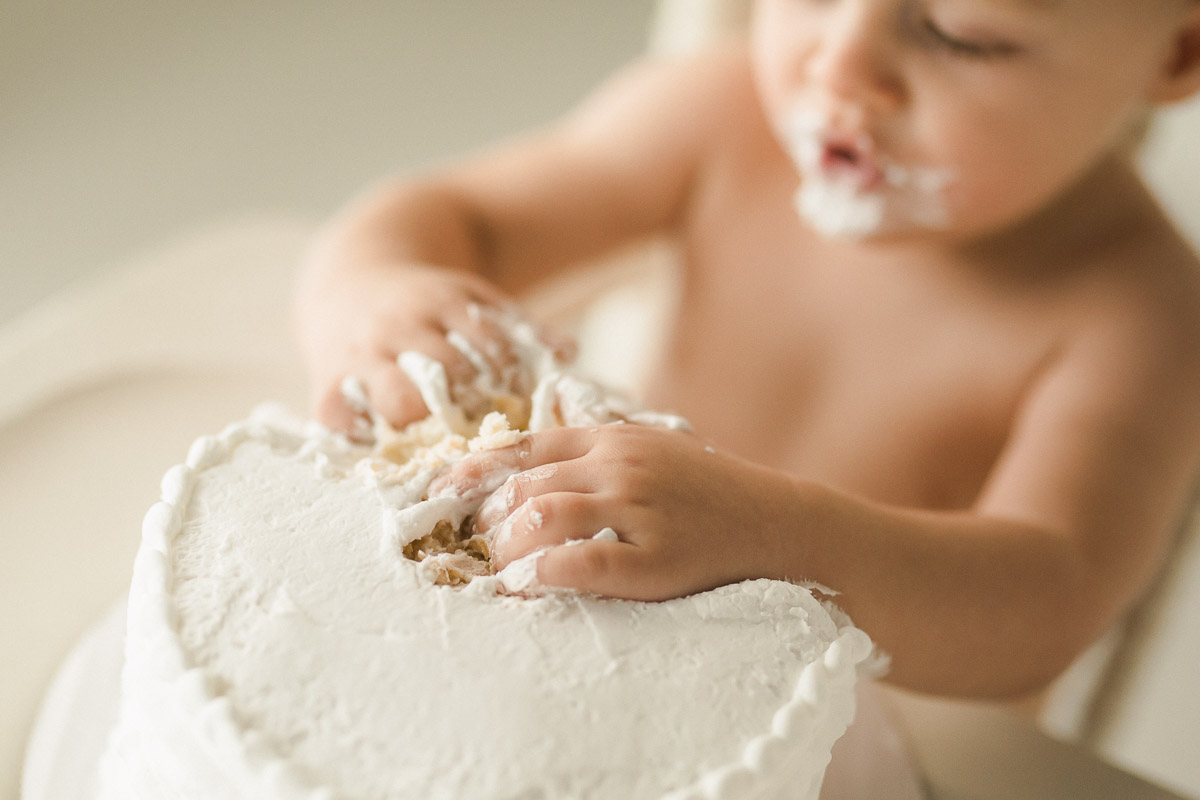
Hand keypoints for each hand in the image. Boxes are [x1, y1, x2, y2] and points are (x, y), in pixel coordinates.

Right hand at [296, 261, 567, 432]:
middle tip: (486, 434)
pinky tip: (390, 452)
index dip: (508, 380)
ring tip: (446, 448)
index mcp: (441, 302)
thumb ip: (518, 326)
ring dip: (427, 429)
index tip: (517, 403)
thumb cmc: (427, 303)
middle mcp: (399, 327)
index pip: (486, 345)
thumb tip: (571, 352)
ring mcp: (361, 355)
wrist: (349, 277)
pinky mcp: (328, 381)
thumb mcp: (471, 298)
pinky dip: (363, 439)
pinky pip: (341, 418)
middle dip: (470, 407)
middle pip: (443, 374)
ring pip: (396, 399)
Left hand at [430, 424, 797, 599]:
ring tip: (501, 573)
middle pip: (523, 485)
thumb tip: (530, 469)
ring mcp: (639, 509)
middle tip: (480, 550)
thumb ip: (597, 453)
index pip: (524, 444)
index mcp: (613, 437)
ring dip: (507, 549)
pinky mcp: (655, 559)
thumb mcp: (653, 451)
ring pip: (541, 517)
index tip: (438, 489)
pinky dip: (543, 574)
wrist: (779, 522)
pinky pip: (581, 562)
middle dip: (488, 522)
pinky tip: (529, 587)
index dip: (473, 468)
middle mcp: (620, 465)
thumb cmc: (709, 493)